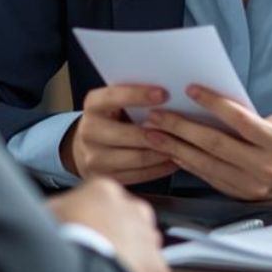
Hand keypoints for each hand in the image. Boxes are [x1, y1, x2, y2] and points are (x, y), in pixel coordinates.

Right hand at [47, 178, 169, 271]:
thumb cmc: (57, 248)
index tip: (82, 233)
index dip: (90, 219)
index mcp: (103, 192)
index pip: (102, 200)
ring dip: (128, 258)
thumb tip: (54, 214)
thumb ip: (57, 209)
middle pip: (126, 221)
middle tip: (94, 256)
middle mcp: (132, 210)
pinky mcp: (157, 268)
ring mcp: (148, 238)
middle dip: (114, 236)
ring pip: (142, 247)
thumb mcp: (43, 215)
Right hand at [62, 85, 180, 185]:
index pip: (113, 97)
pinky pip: (140, 175)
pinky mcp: (108, 178)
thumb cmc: (112, 118)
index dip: (139, 95)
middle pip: (128, 134)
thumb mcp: (115, 102)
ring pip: (138, 158)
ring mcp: (95, 158)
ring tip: (182, 145)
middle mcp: (89, 132)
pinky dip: (161, 168)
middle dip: (158, 131)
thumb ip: (135, 97)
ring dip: (163, 152)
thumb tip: (168, 94)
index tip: (164, 94)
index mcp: (93, 106)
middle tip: (181, 127)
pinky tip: (174, 160)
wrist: (88, 146)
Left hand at [140, 85, 271, 209]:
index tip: (190, 90)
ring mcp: (249, 185)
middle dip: (181, 127)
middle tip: (157, 115)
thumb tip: (210, 104)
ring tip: (153, 133)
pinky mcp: (237, 195)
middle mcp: (264, 167)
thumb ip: (248, 119)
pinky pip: (205, 176)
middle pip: (215, 144)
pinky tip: (170, 151)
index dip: (213, 103)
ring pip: (204, 163)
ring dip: (174, 147)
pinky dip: (185, 162)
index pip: (240, 120)